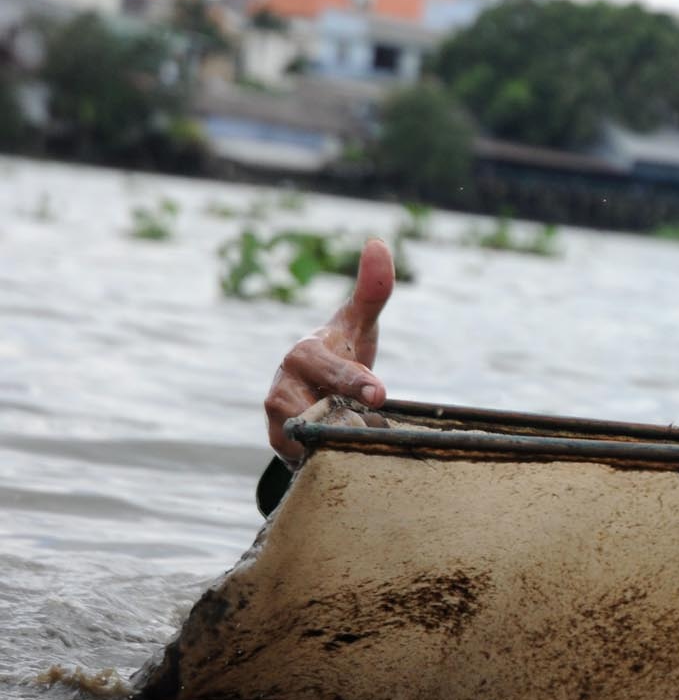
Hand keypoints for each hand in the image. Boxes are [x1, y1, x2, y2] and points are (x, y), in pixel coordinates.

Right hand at [263, 237, 394, 462]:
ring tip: (355, 435)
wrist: (319, 394)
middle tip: (369, 424)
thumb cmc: (342, 352)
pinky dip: (318, 457)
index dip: (351, 379)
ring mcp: (278, 415)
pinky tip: (335, 454)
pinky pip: (297, 456)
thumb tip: (378, 242)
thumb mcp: (360, 324)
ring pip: (301, 434)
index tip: (379, 395)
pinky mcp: (278, 443)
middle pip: (306, 404)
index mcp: (307, 351)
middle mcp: (285, 382)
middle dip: (339, 417)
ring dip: (333, 437)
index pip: (327, 364)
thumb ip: (373, 289)